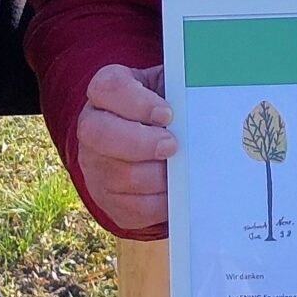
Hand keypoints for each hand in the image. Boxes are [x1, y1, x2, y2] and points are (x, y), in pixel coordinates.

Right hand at [76, 63, 176, 230]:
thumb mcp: (169, 90)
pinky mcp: (109, 200)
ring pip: (122, 177)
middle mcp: (92, 128)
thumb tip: (204, 97)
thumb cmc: (163, 113)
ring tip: (180, 170)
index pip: (109, 89)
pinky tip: (176, 190)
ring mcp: (96, 167)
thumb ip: (180, 88)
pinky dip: (162, 202)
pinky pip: (135, 208)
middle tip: (172, 146)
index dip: (137, 103)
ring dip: (158, 176)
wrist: (149, 145)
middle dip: (141, 143)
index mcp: (106, 93)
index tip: (167, 114)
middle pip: (100, 135)